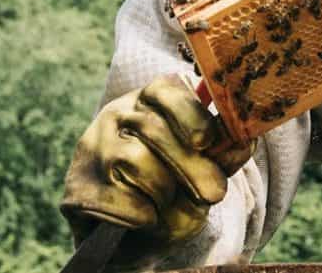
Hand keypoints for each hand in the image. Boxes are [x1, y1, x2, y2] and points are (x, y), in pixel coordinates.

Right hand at [61, 75, 253, 247]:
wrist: (127, 231)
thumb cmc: (172, 187)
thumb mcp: (202, 165)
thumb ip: (223, 153)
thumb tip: (245, 139)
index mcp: (148, 98)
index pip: (167, 90)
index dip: (190, 115)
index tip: (207, 141)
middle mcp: (116, 114)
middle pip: (156, 131)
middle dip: (192, 167)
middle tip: (215, 193)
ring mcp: (92, 149)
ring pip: (138, 163)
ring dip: (164, 193)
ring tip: (167, 203)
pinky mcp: (76, 189)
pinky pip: (119, 200)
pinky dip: (141, 216)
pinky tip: (143, 218)